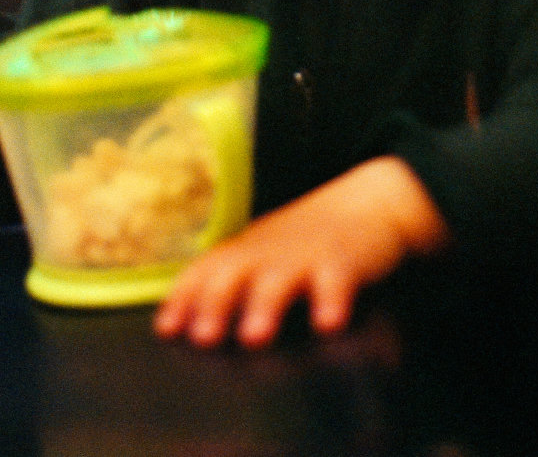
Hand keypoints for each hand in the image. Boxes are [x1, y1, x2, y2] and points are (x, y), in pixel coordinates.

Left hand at [155, 156, 447, 348]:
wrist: (371, 200)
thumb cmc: (307, 239)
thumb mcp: (263, 252)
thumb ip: (228, 280)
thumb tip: (176, 323)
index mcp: (245, 251)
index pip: (205, 270)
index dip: (184, 298)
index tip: (166, 329)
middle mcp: (268, 252)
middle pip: (234, 273)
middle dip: (217, 303)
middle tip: (203, 337)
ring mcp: (306, 255)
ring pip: (281, 280)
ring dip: (265, 306)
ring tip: (255, 336)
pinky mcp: (345, 261)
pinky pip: (337, 281)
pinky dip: (332, 301)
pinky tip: (329, 324)